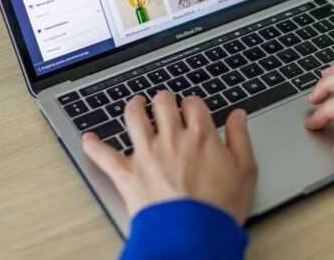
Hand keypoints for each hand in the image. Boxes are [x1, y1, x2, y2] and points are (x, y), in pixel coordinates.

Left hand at [82, 92, 257, 223]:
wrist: (194, 234)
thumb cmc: (220, 207)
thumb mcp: (245, 170)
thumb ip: (241, 138)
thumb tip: (238, 116)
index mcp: (201, 135)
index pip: (193, 104)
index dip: (192, 102)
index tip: (192, 106)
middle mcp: (172, 137)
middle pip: (163, 104)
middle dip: (164, 99)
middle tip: (164, 100)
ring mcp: (146, 153)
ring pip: (134, 117)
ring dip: (134, 106)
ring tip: (135, 104)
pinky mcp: (127, 173)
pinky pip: (104, 154)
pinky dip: (93, 145)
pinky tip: (88, 138)